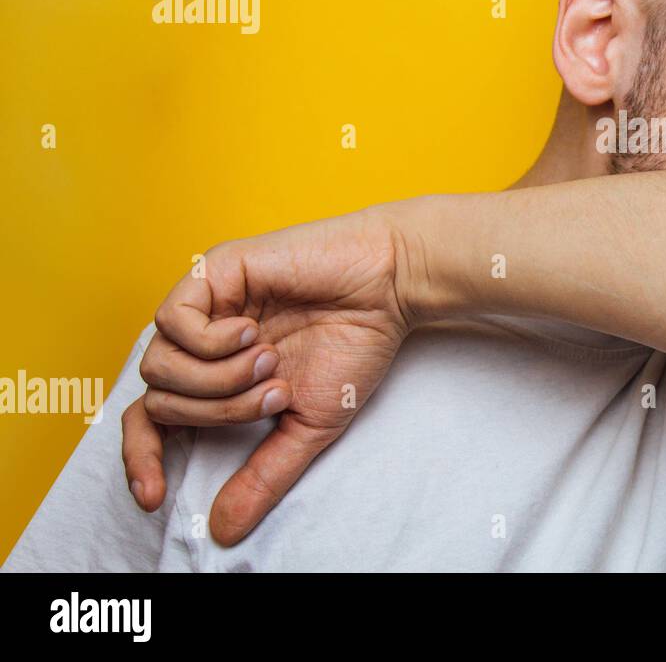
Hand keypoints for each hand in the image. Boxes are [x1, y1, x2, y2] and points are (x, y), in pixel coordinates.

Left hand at [122, 205, 420, 545]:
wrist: (384, 288)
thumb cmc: (352, 347)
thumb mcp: (306, 426)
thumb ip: (263, 475)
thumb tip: (223, 533)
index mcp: (218, 377)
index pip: (149, 422)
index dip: (141, 460)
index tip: (155, 498)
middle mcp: (201, 342)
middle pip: (158, 400)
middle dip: (217, 412)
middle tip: (275, 394)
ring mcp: (203, 307)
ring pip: (160, 367)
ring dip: (219, 380)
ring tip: (270, 361)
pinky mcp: (210, 273)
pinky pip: (173, 323)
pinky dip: (212, 341)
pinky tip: (252, 333)